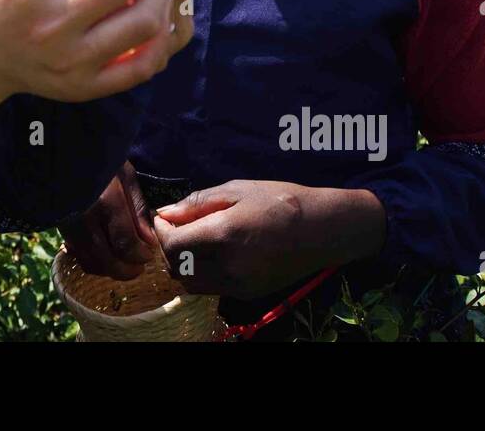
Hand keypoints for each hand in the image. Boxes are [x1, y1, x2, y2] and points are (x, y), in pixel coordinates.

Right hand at [58, 161, 157, 278]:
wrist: (62, 151)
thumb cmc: (99, 158)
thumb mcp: (125, 175)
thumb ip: (138, 208)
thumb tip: (148, 240)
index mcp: (105, 201)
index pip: (125, 243)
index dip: (140, 255)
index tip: (150, 254)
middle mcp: (84, 218)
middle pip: (108, 260)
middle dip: (128, 270)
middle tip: (141, 266)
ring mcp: (69, 226)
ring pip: (91, 263)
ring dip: (112, 270)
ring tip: (126, 264)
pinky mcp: (61, 229)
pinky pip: (78, 256)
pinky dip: (95, 264)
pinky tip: (106, 256)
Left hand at [151, 180, 385, 299]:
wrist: (323, 229)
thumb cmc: (280, 200)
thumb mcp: (236, 190)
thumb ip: (196, 204)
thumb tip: (165, 214)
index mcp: (223, 235)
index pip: (172, 246)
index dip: (160, 233)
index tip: (163, 219)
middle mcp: (228, 266)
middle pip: (177, 268)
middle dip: (169, 248)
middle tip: (175, 228)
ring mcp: (239, 285)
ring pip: (191, 284)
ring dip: (183, 264)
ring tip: (193, 241)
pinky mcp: (248, 294)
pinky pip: (211, 289)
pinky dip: (202, 274)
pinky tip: (212, 253)